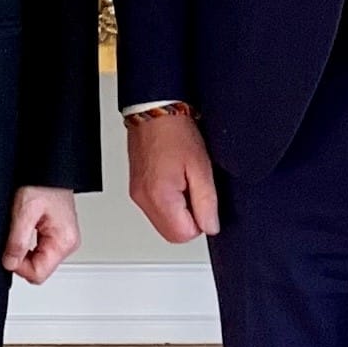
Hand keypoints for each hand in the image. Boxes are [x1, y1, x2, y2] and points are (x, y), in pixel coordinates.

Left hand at [3, 185, 80, 284]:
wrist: (49, 169)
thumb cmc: (42, 183)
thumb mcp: (25, 211)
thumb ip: (17, 241)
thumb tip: (10, 263)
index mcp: (64, 242)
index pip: (38, 274)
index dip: (19, 266)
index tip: (9, 251)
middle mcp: (67, 244)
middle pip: (38, 269)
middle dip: (21, 257)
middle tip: (15, 235)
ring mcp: (62, 240)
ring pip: (37, 260)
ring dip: (24, 249)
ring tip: (22, 227)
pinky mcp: (56, 235)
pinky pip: (39, 250)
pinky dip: (27, 243)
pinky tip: (26, 228)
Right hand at [127, 106, 221, 242]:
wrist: (154, 110)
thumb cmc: (175, 131)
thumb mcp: (201, 167)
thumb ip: (207, 202)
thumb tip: (210, 227)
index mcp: (160, 196)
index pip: (184, 235)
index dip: (200, 222)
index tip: (203, 199)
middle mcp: (144, 199)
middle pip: (172, 235)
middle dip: (189, 220)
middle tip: (195, 189)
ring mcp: (138, 195)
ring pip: (164, 223)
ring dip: (179, 211)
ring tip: (184, 181)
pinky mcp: (137, 189)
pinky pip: (156, 210)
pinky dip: (169, 202)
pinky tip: (175, 179)